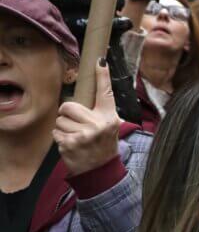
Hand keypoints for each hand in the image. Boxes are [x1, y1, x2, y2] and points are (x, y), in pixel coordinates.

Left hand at [55, 61, 120, 176]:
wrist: (100, 170)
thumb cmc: (103, 145)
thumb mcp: (110, 127)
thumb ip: (99, 112)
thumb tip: (90, 94)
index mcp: (109, 117)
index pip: (105, 92)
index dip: (102, 76)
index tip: (100, 61)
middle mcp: (98, 124)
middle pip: (69, 106)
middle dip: (67, 114)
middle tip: (77, 124)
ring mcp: (84, 135)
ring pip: (60, 120)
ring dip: (64, 128)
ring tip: (76, 137)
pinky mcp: (70, 143)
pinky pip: (56, 132)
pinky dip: (60, 138)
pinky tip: (71, 144)